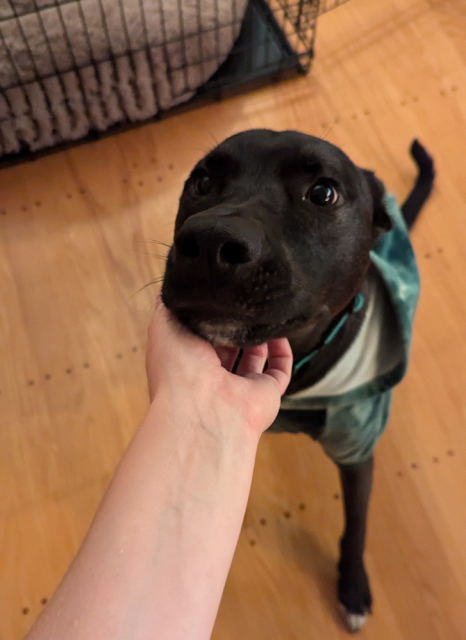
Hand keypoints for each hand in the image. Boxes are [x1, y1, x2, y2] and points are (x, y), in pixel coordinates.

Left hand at [146, 300, 292, 439]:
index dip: (207, 315)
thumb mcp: (164, 325)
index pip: (198, 335)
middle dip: (234, 324)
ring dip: (259, 335)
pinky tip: (279, 330)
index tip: (217, 293)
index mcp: (186, 361)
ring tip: (262, 310)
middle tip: (242, 300)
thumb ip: (170, 304)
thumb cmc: (177, 368)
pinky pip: (280, 371)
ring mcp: (240, 386)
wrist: (202, 408)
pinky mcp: (266, 393)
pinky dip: (283, 351)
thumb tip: (177, 286)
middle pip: (227, 345)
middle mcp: (213, 376)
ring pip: (254, 357)